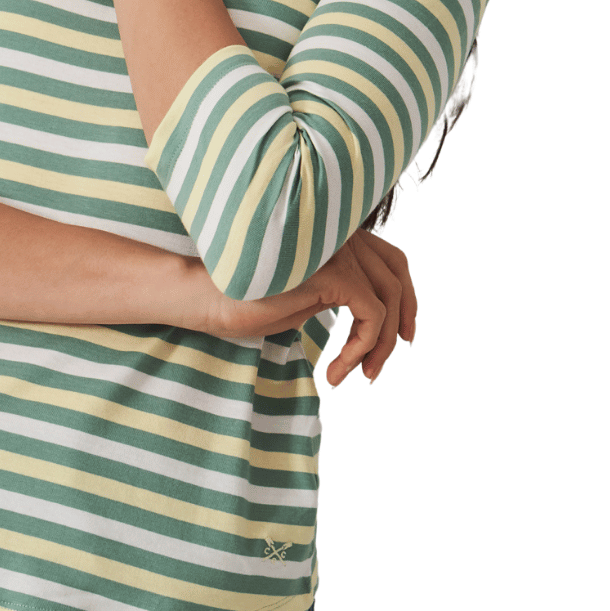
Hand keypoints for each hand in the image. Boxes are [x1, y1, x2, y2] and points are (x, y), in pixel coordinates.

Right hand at [175, 231, 417, 385]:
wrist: (204, 295)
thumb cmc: (240, 298)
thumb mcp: (301, 296)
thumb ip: (334, 293)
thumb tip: (367, 313)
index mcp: (333, 235)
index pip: (389, 258)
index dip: (405, 296)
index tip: (402, 335)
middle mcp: (340, 234)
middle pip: (397, 274)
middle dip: (403, 320)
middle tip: (382, 364)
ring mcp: (338, 250)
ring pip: (388, 301)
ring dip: (378, 347)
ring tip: (357, 376)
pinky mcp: (333, 273)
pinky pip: (372, 316)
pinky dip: (361, 348)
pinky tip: (335, 371)